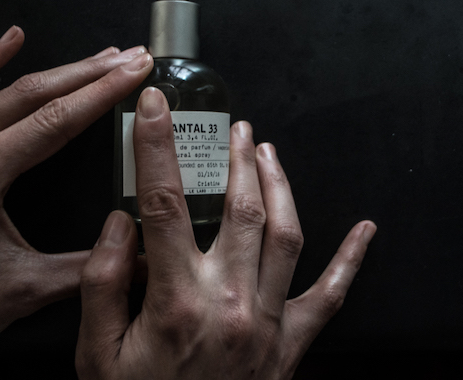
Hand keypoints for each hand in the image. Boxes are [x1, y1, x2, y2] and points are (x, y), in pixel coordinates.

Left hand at [0, 26, 153, 378]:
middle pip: (33, 96)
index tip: (134, 71)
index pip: (54, 121)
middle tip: (130, 57)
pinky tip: (12, 39)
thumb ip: (85, 267)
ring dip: (55, 69)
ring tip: (98, 55)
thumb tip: (137, 254)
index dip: (102, 93)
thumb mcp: (23, 290)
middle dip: (89, 73)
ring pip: (2, 91)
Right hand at [76, 87, 375, 379]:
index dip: (157, 148)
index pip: (165, 204)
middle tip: (233, 127)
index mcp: (176, 302)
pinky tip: (367, 232)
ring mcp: (269, 323)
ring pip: (286, 235)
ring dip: (280, 186)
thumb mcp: (95, 355)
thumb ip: (101, 283)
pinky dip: (351, 261)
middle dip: (236, 158)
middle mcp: (231, 304)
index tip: (156, 106)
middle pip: (241, 209)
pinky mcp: (292, 345)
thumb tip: (119, 224)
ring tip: (269, 153)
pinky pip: (331, 297)